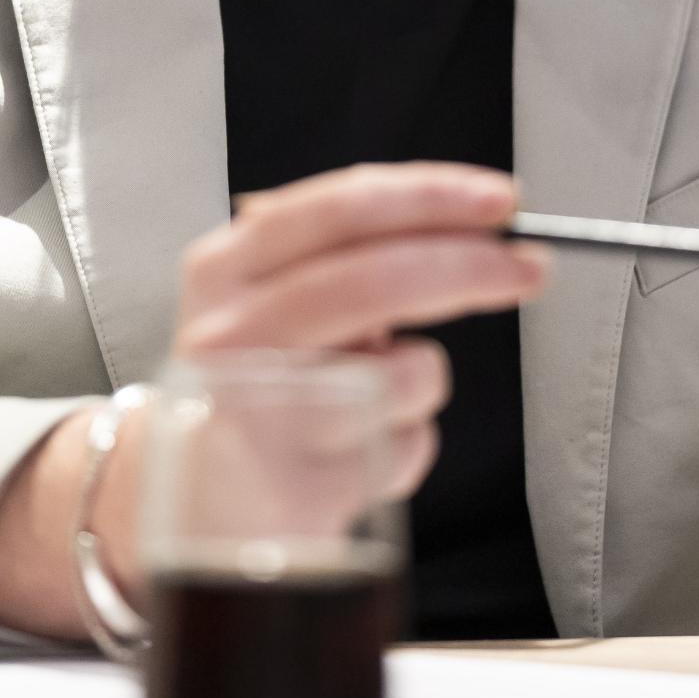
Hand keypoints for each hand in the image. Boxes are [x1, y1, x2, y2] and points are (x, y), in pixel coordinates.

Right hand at [0, 161, 543, 638]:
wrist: (169, 500)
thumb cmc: (244, 380)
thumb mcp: (257, 291)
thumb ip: (335, 248)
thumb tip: (461, 215)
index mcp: (224, 268)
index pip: (339, 209)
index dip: (430, 198)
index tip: (500, 201)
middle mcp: (233, 336)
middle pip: (378, 282)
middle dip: (471, 267)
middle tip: (529, 267)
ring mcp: (266, 415)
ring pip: (407, 373)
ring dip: (420, 381)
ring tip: (367, 393)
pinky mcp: (301, 487)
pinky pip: (404, 446)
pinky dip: (402, 445)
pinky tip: (352, 448)